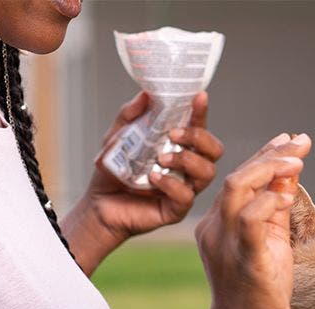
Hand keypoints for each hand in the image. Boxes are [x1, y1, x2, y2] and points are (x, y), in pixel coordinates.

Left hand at [87, 91, 223, 240]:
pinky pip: (186, 196)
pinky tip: (154, 177)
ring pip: (207, 172)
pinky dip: (172, 184)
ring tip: (161, 158)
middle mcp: (188, 167)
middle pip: (215, 150)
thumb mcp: (117, 136)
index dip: (201, 112)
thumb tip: (145, 94)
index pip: (199, 126)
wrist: (99, 204)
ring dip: (186, 160)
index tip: (199, 97)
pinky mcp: (176, 209)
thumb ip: (130, 115)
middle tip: (174, 134)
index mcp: (179, 146)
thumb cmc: (114, 170)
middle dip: (199, 138)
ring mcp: (185, 188)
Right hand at [195, 133, 311, 308]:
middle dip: (270, 154)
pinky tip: (287, 196)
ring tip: (296, 161)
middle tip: (300, 142)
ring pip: (236, 189)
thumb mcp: (271, 238)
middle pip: (236, 176)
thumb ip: (278, 205)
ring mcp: (224, 243)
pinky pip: (248, 221)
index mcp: (219, 222)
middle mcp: (214, 227)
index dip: (266, 154)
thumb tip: (290, 170)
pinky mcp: (242, 260)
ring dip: (269, 169)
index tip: (291, 138)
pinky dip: (268, 202)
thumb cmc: (259, 290)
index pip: (240, 177)